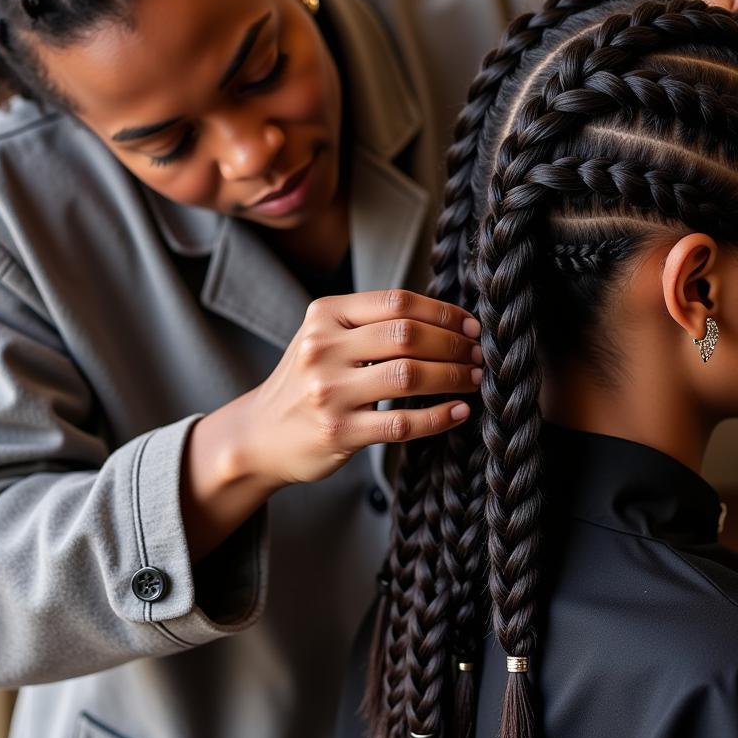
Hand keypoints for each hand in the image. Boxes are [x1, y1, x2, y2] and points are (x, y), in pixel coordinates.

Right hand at [242, 289, 481, 486]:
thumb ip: (370, 323)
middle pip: (407, 335)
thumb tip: (445, 319)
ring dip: (453, 376)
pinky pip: (403, 423)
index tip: (470, 325)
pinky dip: (439, 416)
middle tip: (478, 353)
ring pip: (409, 376)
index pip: (397, 302)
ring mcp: (329, 392)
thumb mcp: (323, 337)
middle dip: (454, 343)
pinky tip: (458, 411)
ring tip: (473, 378)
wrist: (259, 435)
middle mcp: (322, 348)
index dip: (443, 312)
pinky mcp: (339, 432)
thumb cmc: (306, 381)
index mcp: (324, 314)